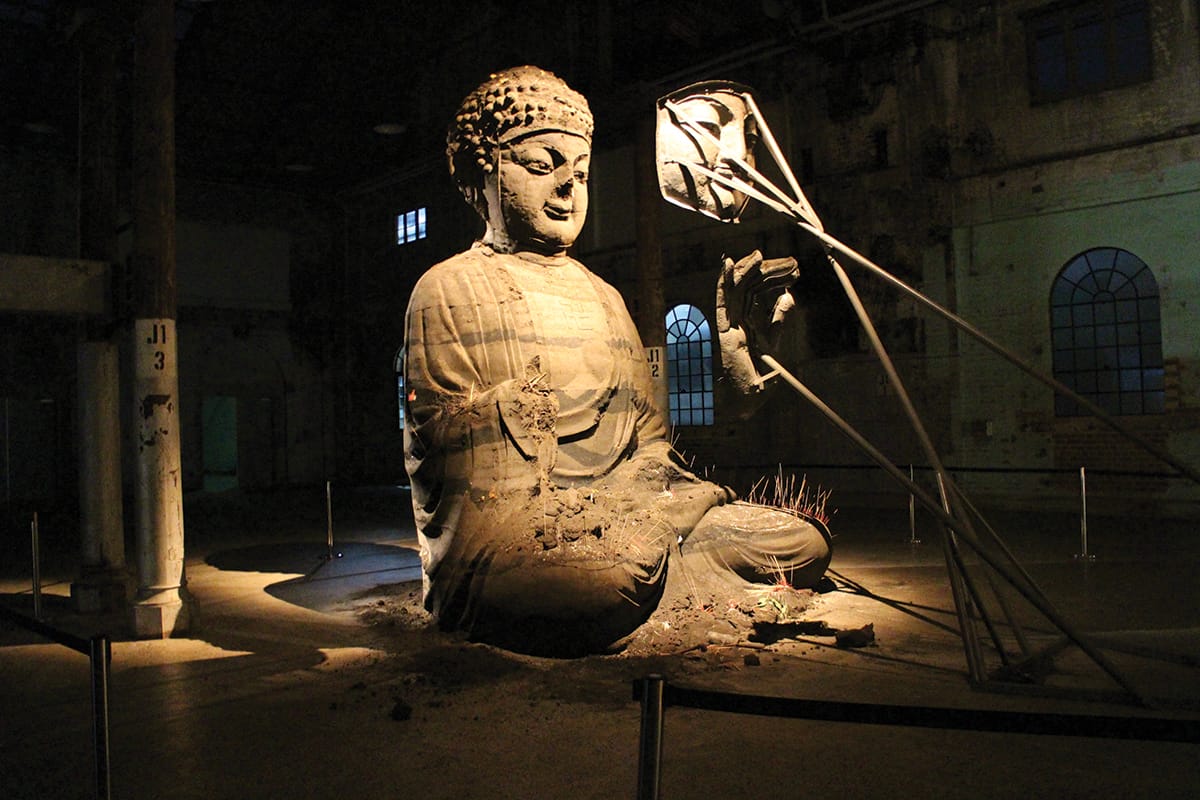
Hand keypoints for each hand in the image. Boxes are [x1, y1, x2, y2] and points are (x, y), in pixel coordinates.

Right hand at [715, 250, 798, 393]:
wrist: (749, 400)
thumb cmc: (761, 379)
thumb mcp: (775, 344)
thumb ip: (778, 321)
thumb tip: (788, 296)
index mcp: (751, 324)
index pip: (760, 294)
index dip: (776, 279)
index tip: (794, 269)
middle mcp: (739, 321)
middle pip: (751, 288)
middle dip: (769, 272)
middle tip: (790, 262)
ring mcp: (731, 324)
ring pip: (736, 290)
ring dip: (747, 270)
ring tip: (761, 255)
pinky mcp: (724, 330)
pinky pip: (722, 302)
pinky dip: (723, 282)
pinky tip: (728, 264)